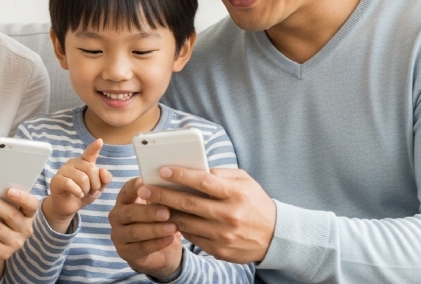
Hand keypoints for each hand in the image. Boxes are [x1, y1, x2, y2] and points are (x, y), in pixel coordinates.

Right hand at [43, 138, 111, 231]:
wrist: (68, 207)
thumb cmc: (83, 194)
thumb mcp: (98, 188)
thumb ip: (104, 179)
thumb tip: (103, 170)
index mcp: (84, 162)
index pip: (90, 153)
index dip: (95, 147)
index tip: (100, 141)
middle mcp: (73, 163)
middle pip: (91, 169)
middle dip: (95, 184)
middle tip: (90, 191)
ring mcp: (63, 170)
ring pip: (82, 178)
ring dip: (86, 190)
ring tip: (82, 193)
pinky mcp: (56, 180)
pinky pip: (69, 183)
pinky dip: (77, 191)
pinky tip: (78, 195)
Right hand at [108, 177, 183, 278]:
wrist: (160, 252)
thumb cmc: (158, 222)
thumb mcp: (158, 207)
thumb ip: (160, 197)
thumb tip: (174, 185)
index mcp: (123, 201)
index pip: (126, 191)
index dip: (134, 187)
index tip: (144, 182)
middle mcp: (116, 217)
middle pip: (129, 212)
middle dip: (149, 212)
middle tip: (167, 212)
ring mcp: (118, 235)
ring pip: (135, 232)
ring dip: (155, 229)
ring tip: (173, 227)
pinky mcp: (125, 252)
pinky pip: (141, 248)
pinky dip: (157, 243)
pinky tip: (170, 239)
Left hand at [138, 166, 275, 263]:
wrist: (275, 236)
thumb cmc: (255, 203)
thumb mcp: (245, 181)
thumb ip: (221, 174)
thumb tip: (194, 169)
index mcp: (235, 194)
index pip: (202, 181)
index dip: (180, 175)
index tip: (162, 170)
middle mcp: (228, 215)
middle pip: (188, 203)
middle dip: (163, 195)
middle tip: (145, 188)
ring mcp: (223, 235)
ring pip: (186, 222)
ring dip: (166, 212)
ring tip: (151, 204)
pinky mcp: (219, 250)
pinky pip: (192, 237)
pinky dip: (179, 227)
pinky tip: (169, 218)